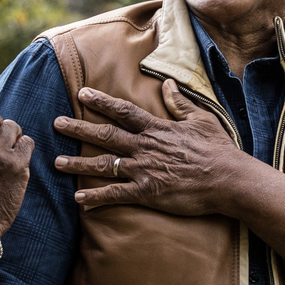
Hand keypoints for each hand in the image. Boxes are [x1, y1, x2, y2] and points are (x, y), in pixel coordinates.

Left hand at [52, 81, 238, 215]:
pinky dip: (96, 198)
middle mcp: (145, 147)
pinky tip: (79, 200)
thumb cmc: (218, 150)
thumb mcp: (201, 119)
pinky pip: (116, 195)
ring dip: (79, 165)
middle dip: (78, 129)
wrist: (228, 179)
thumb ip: (180, 103)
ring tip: (57, 163)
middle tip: (56, 123)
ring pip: (104, 165)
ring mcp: (144, 170)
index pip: (123, 111)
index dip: (101, 102)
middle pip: (105, 135)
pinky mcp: (148, 192)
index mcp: (157, 128)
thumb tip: (167, 85)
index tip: (81, 94)